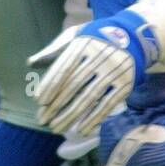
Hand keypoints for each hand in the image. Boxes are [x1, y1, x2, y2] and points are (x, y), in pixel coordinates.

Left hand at [29, 10, 161, 135]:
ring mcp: (113, 71)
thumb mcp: (75, 35)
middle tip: (43, 120)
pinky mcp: (125, 84)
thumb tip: (30, 63)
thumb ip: (53, 49)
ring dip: (71, 116)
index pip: (63, 68)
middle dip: (56, 105)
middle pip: (73, 85)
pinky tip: (81, 130)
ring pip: (88, 98)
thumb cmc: (96, 39)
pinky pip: (107, 104)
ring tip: (56, 128)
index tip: (39, 102)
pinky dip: (94, 119)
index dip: (50, 85)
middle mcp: (99, 57)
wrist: (134, 37)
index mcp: (83, 44)